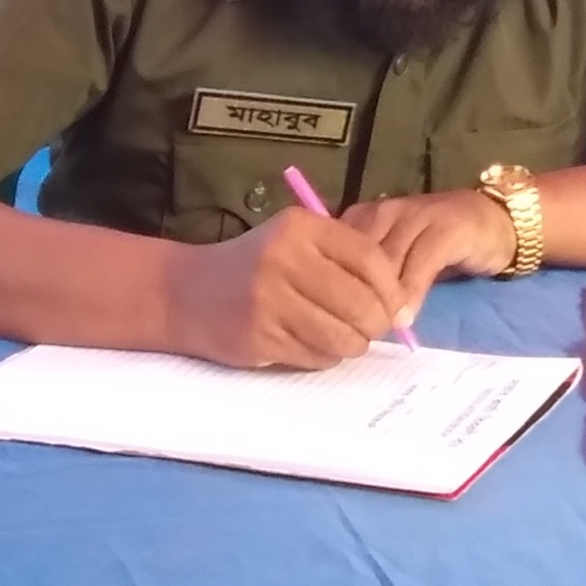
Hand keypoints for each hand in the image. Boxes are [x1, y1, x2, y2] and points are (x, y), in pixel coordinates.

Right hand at [165, 208, 410, 370]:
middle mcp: (284, 259)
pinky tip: (311, 344)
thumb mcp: (295, 242)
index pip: (370, 259)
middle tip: (372, 329)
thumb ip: (344, 261)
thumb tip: (400, 304)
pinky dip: (324, 356)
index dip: (392, 290)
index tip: (397, 308)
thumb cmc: (255, 266)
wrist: (186, 292)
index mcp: (300, 228)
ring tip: (342, 338)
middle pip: (361, 303)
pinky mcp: (259, 337)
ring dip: (352, 345)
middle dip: (376, 324)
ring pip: (342, 337)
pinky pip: (316, 356)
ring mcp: (269, 300)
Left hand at [339, 190, 516, 319]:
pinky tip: (406, 318)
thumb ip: (367, 279)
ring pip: (384, 262)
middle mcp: (384, 212)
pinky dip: (410, 293)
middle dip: (352, 298)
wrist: (494, 220)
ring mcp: (416, 216)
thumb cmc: (436, 246)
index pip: (332, 254)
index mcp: (363, 218)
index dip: (331, 290)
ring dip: (379, 300)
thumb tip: (339, 318)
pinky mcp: (445, 228)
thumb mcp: (395, 260)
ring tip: (377, 330)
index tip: (332, 322)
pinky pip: (420, 263)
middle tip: (354, 332)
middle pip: (354, 259)